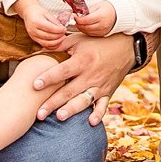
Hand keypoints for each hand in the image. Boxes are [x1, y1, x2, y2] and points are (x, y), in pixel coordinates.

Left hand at [19, 33, 133, 125]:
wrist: (125, 46)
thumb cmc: (97, 42)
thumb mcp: (79, 39)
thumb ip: (59, 46)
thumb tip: (37, 51)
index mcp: (83, 60)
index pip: (63, 70)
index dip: (49, 77)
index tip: (35, 85)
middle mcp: (91, 74)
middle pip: (69, 90)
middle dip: (53, 103)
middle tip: (39, 114)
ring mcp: (100, 85)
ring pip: (84, 100)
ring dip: (72, 109)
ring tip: (60, 117)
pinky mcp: (108, 92)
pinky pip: (103, 105)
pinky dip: (98, 114)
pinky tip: (90, 122)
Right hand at [26, 10, 72, 51]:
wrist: (28, 13)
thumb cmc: (38, 12)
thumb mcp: (47, 13)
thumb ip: (54, 21)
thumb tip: (62, 28)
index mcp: (36, 22)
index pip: (49, 28)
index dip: (58, 30)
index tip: (65, 29)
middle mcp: (33, 30)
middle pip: (48, 37)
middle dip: (58, 36)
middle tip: (64, 33)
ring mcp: (33, 36)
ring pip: (46, 43)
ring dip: (56, 42)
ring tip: (62, 38)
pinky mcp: (34, 40)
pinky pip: (44, 46)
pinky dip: (52, 46)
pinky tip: (58, 42)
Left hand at [75, 0, 117, 37]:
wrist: (118, 14)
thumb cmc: (108, 8)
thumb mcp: (98, 5)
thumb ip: (88, 10)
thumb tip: (79, 14)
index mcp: (101, 16)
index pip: (86, 20)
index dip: (78, 19)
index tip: (75, 16)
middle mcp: (102, 25)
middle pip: (85, 27)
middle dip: (78, 24)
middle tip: (76, 19)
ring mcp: (102, 31)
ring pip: (87, 32)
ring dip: (81, 28)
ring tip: (80, 22)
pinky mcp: (102, 34)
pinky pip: (91, 34)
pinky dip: (86, 31)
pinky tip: (85, 26)